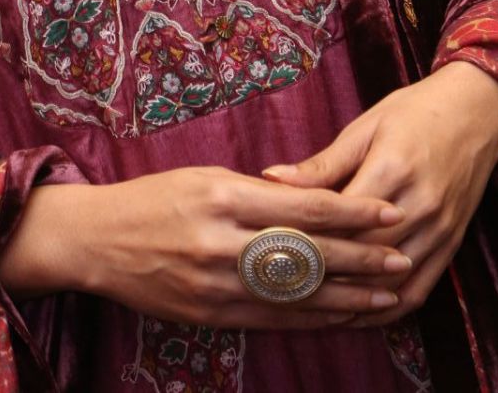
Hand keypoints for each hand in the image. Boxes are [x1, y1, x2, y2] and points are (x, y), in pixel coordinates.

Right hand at [0, 164, 409, 329]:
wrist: (97, 242)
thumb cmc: (152, 199)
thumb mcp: (203, 178)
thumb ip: (256, 192)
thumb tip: (310, 199)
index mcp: (224, 197)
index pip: (304, 207)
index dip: (352, 212)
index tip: (386, 211)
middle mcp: (224, 243)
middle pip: (309, 253)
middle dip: (362, 258)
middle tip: (400, 256)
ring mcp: (218, 285)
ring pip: (299, 294)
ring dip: (348, 297)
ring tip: (386, 294)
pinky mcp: (212, 316)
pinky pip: (274, 320)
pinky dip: (312, 320)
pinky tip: (341, 317)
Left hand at [263, 61, 497, 325]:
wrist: (475, 113)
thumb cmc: (412, 113)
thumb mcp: (364, 128)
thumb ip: (322, 164)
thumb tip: (270, 177)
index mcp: (391, 169)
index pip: (342, 219)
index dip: (307, 238)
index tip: (271, 252)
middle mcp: (419, 205)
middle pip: (366, 255)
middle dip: (325, 274)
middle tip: (283, 288)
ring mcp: (439, 229)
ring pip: (391, 280)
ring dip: (353, 301)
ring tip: (311, 310)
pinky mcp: (451, 244)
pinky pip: (420, 289)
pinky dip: (388, 308)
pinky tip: (358, 314)